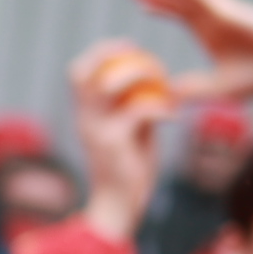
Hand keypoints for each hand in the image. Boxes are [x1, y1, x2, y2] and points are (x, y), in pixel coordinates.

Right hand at [66, 39, 161, 245]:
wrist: (119, 206)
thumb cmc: (129, 171)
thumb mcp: (131, 133)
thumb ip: (134, 109)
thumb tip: (154, 87)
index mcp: (84, 115)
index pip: (77, 73)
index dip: (99, 53)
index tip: (127, 47)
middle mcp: (84, 119)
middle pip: (82, 71)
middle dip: (108, 52)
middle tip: (138, 50)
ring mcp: (95, 129)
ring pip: (107, 84)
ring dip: (138, 74)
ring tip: (162, 81)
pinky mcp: (113, 142)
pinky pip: (138, 111)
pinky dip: (160, 108)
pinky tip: (175, 117)